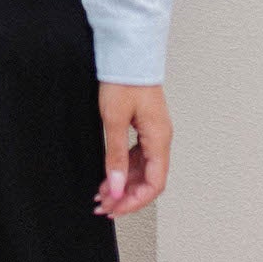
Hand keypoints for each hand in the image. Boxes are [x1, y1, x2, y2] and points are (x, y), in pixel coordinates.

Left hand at [93, 81, 171, 217]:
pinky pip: (137, 156)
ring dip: (124, 184)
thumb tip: (116, 188)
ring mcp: (153, 133)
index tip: (115, 208)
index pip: (154, 184)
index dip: (135, 201)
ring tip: (102, 194)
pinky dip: (123, 169)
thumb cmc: (124, 80)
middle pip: (148, 180)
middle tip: (104, 206)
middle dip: (126, 197)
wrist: (127, 53)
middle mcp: (160, 139)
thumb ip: (115, 156)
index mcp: (159, 139)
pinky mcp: (144, 127)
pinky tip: (108, 175)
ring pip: (142, 170)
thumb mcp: (114, 120)